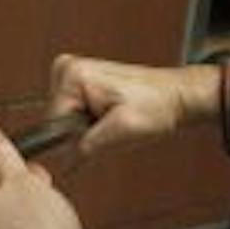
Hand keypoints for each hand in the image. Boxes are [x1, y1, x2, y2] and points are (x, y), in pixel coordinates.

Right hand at [48, 54, 221, 171]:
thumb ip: (88, 146)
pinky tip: (111, 114)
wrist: (176, 95)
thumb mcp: (123, 131)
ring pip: (65, 121)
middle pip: (58, 121)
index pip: (53, 124)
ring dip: (89, 127)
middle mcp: (67, 68)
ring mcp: (73, 73)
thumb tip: (63, 160)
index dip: (77, 138)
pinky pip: (73, 113)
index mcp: (72, 75)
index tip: (102, 133)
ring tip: (115, 118)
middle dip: (84, 131)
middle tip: (113, 125)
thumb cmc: (158, 105)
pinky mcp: (80, 81)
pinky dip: (91, 121)